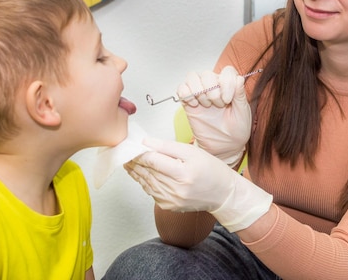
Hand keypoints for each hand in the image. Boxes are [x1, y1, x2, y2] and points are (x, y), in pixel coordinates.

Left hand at [126, 138, 271, 231]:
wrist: (222, 194)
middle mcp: (176, 190)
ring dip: (136, 172)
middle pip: (147, 172)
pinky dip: (144, 182)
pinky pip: (151, 192)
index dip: (139, 153)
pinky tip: (140, 174)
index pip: (153, 161)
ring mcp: (171, 200)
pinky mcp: (169, 206)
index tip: (132, 146)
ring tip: (128, 162)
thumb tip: (146, 142)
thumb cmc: (211, 170)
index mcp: (183, 173)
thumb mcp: (192, 152)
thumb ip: (168, 147)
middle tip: (125, 153)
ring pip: (146, 183)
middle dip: (134, 162)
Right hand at [177, 66, 250, 166]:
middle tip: (218, 105)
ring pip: (192, 76)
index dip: (226, 82)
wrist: (224, 147)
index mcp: (229, 87)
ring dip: (199, 90)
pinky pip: (181, 88)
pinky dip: (186, 94)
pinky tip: (194, 105)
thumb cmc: (236, 130)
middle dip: (212, 89)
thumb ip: (240, 95)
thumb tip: (238, 79)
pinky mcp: (188, 103)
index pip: (227, 71)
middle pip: (207, 73)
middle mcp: (214, 87)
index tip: (228, 99)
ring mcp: (200, 94)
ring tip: (206, 105)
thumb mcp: (243, 113)